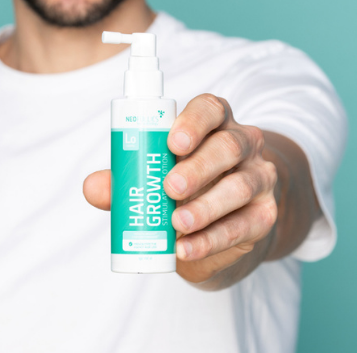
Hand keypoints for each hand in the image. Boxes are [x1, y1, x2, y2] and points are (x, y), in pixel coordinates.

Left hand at [84, 93, 279, 286]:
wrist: (222, 224)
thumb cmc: (181, 187)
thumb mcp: (151, 178)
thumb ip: (124, 179)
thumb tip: (92, 187)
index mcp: (213, 123)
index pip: (210, 109)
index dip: (193, 122)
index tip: (172, 142)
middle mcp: (242, 144)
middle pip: (228, 146)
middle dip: (198, 167)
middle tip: (169, 187)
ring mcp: (258, 178)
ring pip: (240, 187)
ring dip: (206, 207)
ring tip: (176, 224)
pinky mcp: (264, 215)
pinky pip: (243, 226)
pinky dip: (212, 239)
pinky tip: (186, 248)